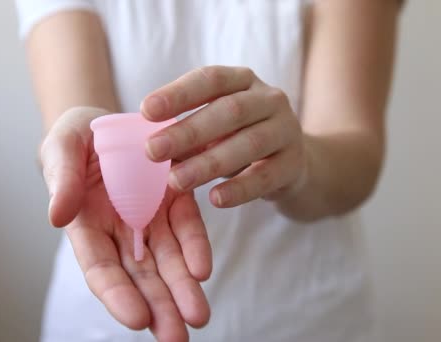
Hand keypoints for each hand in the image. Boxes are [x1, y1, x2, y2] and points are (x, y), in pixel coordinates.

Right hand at [40, 107, 211, 341]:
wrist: (108, 118)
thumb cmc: (76, 137)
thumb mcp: (62, 148)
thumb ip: (61, 180)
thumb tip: (56, 217)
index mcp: (87, 226)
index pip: (102, 269)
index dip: (118, 295)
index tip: (137, 318)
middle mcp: (121, 230)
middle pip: (140, 276)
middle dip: (158, 306)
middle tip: (177, 337)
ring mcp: (150, 217)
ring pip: (167, 261)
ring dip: (182, 291)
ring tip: (198, 317)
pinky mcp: (176, 200)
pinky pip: (187, 228)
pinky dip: (195, 249)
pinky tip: (203, 271)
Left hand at [142, 66, 307, 207]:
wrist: (292, 163)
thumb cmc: (239, 139)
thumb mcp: (215, 128)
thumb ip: (188, 132)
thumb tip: (147, 146)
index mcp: (244, 81)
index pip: (210, 79)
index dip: (178, 94)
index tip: (145, 111)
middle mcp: (269, 99)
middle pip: (229, 111)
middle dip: (188, 131)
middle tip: (152, 150)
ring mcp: (287, 130)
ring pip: (248, 144)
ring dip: (208, 163)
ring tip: (176, 181)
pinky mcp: (295, 164)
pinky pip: (266, 177)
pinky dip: (239, 189)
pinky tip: (215, 199)